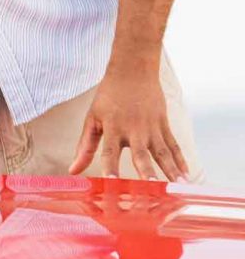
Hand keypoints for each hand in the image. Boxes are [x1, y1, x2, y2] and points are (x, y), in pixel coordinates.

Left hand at [69, 66, 189, 181]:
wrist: (132, 70)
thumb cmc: (109, 96)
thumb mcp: (93, 118)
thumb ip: (85, 146)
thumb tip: (73, 171)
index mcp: (113, 128)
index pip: (110, 151)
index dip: (110, 167)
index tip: (111, 182)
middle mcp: (133, 129)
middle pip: (141, 154)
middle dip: (147, 172)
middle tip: (153, 187)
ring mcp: (151, 127)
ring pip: (163, 152)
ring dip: (171, 170)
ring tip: (179, 188)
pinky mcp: (163, 123)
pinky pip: (173, 145)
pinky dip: (180, 160)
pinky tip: (186, 176)